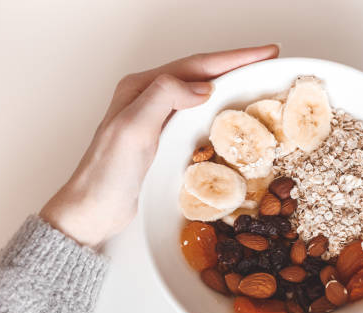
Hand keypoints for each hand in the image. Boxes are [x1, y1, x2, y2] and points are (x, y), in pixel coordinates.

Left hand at [40, 44, 279, 246]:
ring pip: (201, 94)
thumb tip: (204, 87)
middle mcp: (149, 98)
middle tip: (268, 60)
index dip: (233, 58)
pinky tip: (232, 114)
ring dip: (229, 85)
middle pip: (200, 74)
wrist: (94, 209)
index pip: (195, 66)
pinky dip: (219, 111)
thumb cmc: (107, 173)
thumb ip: (164, 97)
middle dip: (236, 65)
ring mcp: (157, 119)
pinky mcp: (164, 141)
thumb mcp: (133, 128)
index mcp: (141, 88)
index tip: (265, 53)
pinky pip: (198, 117)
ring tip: (257, 79)